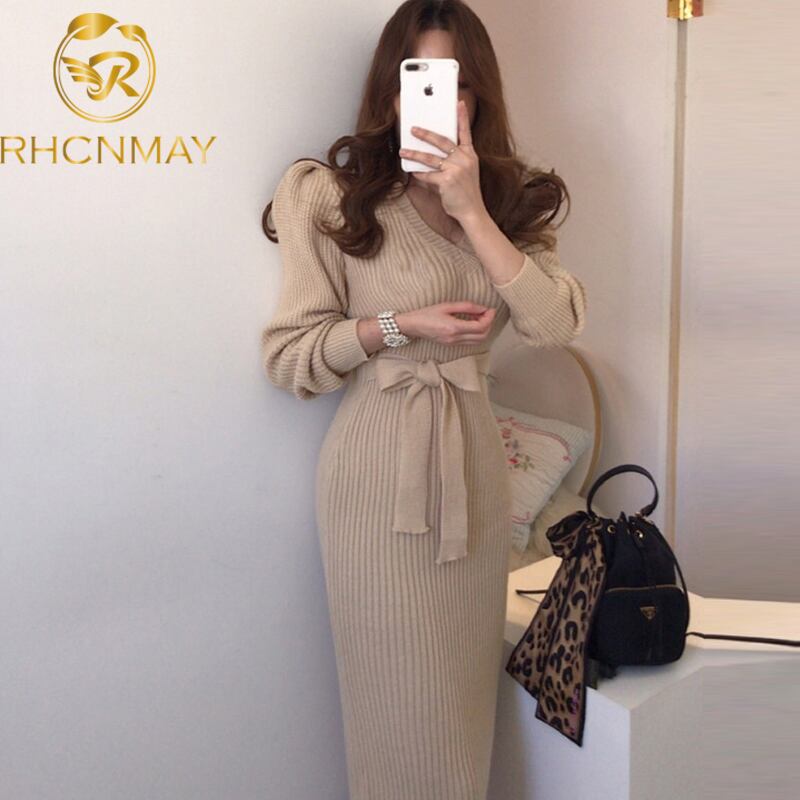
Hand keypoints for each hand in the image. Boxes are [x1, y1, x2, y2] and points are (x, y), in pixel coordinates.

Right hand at [397, 301, 495, 345]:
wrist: (412, 326)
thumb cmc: (426, 314)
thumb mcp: (447, 305)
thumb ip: (466, 306)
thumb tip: (482, 308)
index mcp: (454, 327)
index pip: (480, 327)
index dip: (489, 318)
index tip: (490, 309)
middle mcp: (455, 338)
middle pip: (482, 336)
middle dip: (489, 324)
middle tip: (488, 313)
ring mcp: (453, 343)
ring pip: (478, 341)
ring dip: (484, 330)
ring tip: (481, 317)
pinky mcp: (452, 345)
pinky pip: (470, 342)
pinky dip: (476, 334)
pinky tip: (473, 323)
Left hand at [398, 100, 485, 223]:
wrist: (472, 211)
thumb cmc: (467, 193)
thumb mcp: (467, 173)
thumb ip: (454, 161)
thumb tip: (433, 155)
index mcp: (470, 155)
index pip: (465, 132)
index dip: (462, 117)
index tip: (459, 103)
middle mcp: (464, 159)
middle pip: (442, 141)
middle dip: (426, 134)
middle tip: (413, 129)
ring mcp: (456, 169)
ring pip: (430, 158)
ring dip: (415, 154)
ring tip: (403, 151)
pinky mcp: (447, 180)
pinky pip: (428, 175)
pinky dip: (420, 175)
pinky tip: (413, 173)